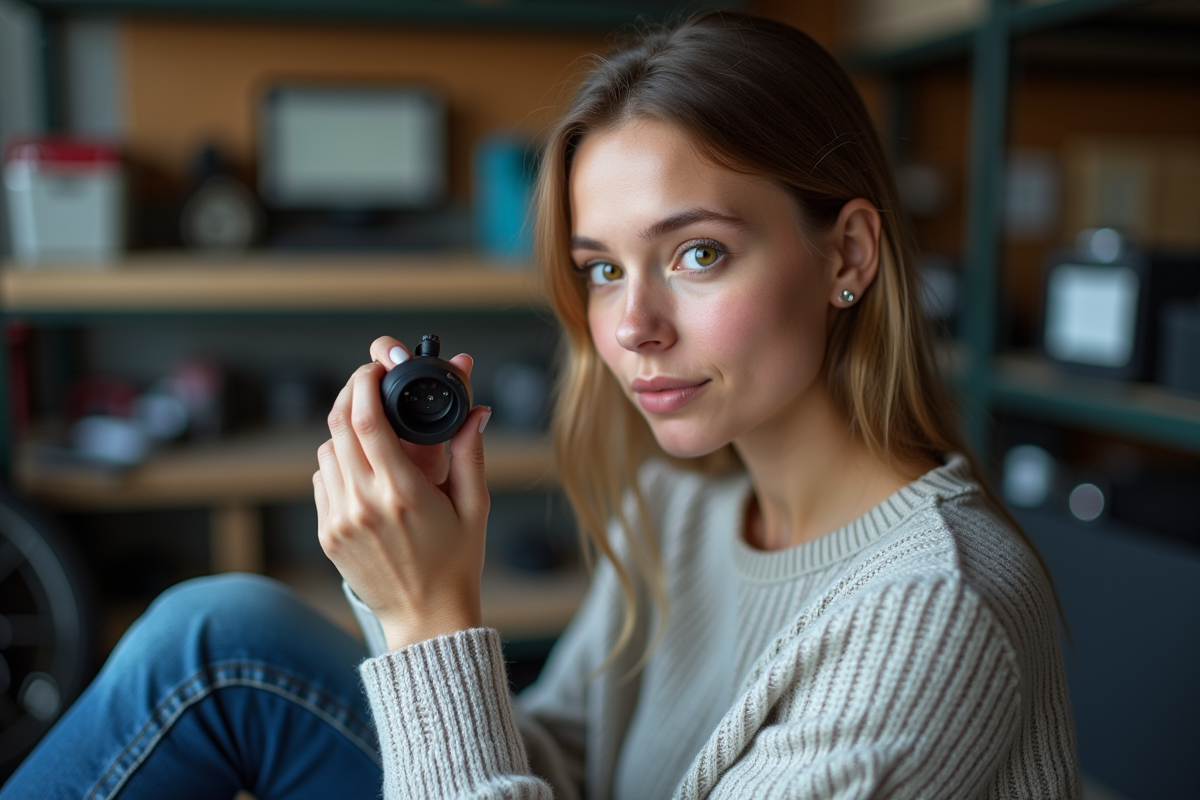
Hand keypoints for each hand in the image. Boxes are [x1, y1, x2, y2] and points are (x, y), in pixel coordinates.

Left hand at [313, 336, 492, 649]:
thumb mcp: (474, 505)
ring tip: (373, 435)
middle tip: (368, 385)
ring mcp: (340, 520)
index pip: (366, 421)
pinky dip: (339, 464)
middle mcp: (364, 504)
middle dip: (351, 395)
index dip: (364, 385)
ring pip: (326, 451)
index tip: (374, 369)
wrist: (426, 617)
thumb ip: (470, 453)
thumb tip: (476, 411)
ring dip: (345, 432)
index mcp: (402, 493)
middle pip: (338, 427)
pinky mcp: (328, 533)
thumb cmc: (455, 562)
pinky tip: (364, 471)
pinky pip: (323, 480)